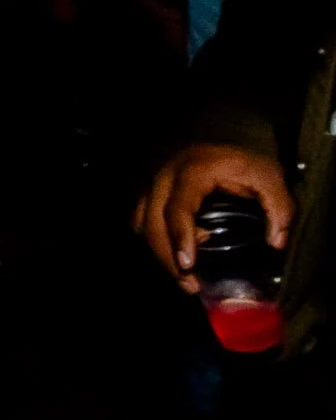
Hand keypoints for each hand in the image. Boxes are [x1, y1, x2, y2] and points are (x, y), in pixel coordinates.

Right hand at [133, 143, 292, 289]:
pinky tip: (173, 253)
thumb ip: (279, 209)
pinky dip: (152, 241)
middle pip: (153, 223)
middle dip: (168, 257)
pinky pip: (139, 221)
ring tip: (183, 276)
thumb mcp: (269, 178)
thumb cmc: (243, 161)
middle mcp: (165, 178)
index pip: (178, 209)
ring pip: (142, 224)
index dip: (181, 238)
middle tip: (189, 284)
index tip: (188, 264)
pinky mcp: (148, 192)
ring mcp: (152, 184)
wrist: (222, 134)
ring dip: (159, 253)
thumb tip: (276, 242)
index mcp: (193, 172)